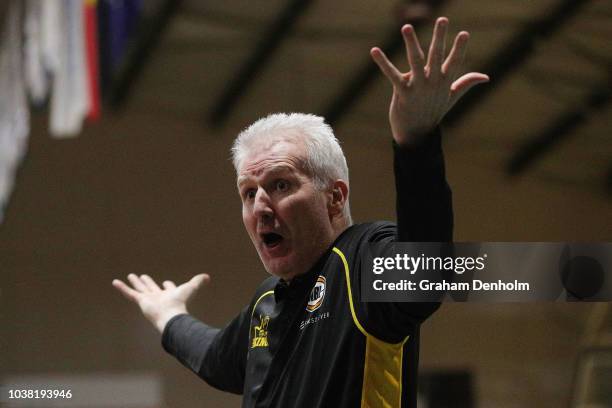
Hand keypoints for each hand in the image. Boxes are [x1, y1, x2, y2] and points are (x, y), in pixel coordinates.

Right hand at [112, 273, 209, 332]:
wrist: (170, 316)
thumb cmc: (180, 303)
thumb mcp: (190, 288)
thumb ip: (198, 282)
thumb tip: (208, 276)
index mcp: (170, 295)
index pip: (167, 288)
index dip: (168, 285)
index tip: (166, 282)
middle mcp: (158, 298)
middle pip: (152, 288)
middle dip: (148, 282)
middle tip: (142, 277)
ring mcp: (148, 300)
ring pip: (140, 289)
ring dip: (135, 282)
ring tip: (130, 275)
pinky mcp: (140, 301)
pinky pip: (129, 293)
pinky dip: (122, 288)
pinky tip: (115, 282)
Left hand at [370, 16, 488, 145]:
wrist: (415, 134)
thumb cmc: (433, 112)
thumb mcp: (451, 97)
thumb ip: (466, 83)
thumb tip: (486, 76)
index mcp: (444, 82)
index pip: (454, 62)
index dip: (459, 48)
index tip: (464, 33)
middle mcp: (432, 83)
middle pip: (436, 56)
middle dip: (439, 37)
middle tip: (442, 19)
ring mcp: (417, 87)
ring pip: (415, 61)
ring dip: (411, 43)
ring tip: (406, 26)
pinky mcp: (402, 92)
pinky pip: (392, 74)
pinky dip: (383, 62)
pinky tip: (374, 50)